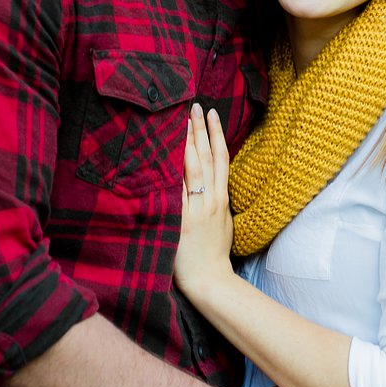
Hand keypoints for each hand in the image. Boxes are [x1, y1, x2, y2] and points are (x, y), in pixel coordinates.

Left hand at [174, 103, 234, 297]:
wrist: (210, 280)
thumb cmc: (214, 252)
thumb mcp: (223, 221)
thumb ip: (216, 199)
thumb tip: (209, 180)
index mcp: (222, 199)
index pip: (221, 159)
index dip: (216, 135)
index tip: (211, 114)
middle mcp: (210, 201)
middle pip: (206, 158)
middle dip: (200, 130)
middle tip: (194, 106)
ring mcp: (195, 211)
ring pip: (192, 171)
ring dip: (187, 144)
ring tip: (181, 122)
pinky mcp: (180, 222)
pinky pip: (175, 194)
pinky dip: (170, 174)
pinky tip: (163, 157)